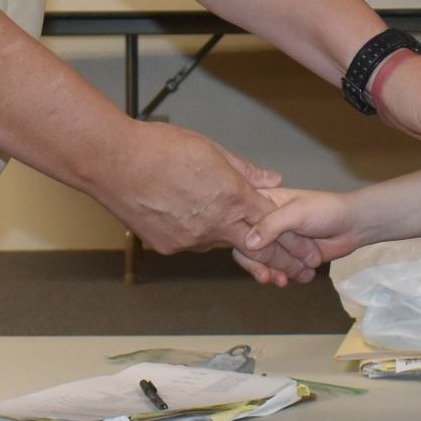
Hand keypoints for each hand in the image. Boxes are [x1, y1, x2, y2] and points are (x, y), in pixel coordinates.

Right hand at [96, 123, 279, 261]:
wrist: (113, 163)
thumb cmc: (159, 148)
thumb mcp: (210, 149)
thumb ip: (244, 170)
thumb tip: (272, 181)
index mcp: (232, 197)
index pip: (273, 224)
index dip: (292, 237)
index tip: (307, 250)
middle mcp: (215, 224)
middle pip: (257, 248)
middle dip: (279, 259)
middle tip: (297, 272)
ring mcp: (191, 240)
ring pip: (218, 241)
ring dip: (225, 234)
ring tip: (213, 215)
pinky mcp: (168, 247)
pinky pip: (191, 243)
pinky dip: (195, 232)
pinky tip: (183, 213)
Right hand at [238, 186, 363, 280]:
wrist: (353, 225)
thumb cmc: (325, 210)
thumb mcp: (296, 213)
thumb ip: (272, 225)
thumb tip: (248, 243)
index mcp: (263, 203)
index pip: (242, 221)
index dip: (241, 239)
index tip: (249, 254)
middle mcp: (266, 222)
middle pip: (248, 245)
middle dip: (257, 263)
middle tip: (266, 277)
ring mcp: (277, 241)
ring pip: (262, 260)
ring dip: (271, 272)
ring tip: (284, 281)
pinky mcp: (289, 256)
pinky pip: (278, 269)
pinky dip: (284, 276)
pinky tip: (294, 280)